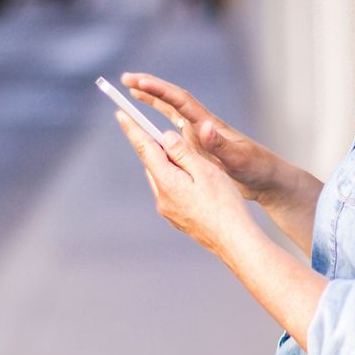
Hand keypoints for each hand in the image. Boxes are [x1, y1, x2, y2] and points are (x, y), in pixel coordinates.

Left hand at [114, 110, 254, 256]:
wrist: (234, 241)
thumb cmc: (224, 204)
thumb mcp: (206, 171)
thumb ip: (183, 152)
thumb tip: (165, 137)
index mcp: (167, 182)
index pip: (145, 149)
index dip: (133, 129)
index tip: (121, 114)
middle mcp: (162, 198)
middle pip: (154, 164)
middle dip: (159, 148)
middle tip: (172, 137)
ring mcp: (168, 210)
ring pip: (163, 179)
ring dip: (170, 166)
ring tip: (193, 162)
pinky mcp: (176, 218)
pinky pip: (171, 192)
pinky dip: (178, 181)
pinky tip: (196, 183)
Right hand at [119, 72, 282, 205]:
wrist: (267, 179)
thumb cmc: (256, 168)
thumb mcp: (238, 159)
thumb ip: (220, 145)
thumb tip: (204, 127)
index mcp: (208, 124)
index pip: (180, 101)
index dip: (158, 90)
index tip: (138, 82)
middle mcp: (202, 125)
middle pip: (172, 100)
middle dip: (150, 88)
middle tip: (126, 79)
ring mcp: (200, 135)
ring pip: (171, 112)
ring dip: (153, 100)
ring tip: (132, 91)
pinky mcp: (200, 146)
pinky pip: (175, 130)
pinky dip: (160, 123)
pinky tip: (151, 127)